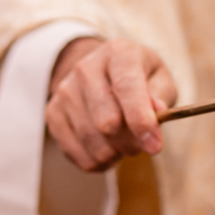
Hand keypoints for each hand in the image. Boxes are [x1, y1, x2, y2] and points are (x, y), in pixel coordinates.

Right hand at [46, 37, 177, 170]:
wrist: (101, 71)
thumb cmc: (139, 78)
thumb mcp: (159, 78)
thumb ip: (162, 96)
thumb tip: (156, 113)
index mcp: (119, 53)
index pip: (127, 87)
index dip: (141, 120)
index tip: (154, 146)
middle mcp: (86, 68)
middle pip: (107, 122)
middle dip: (130, 143)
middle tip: (141, 143)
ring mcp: (65, 90)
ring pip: (91, 141)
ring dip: (114, 154)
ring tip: (123, 144)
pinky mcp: (53, 113)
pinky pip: (75, 153)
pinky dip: (96, 161)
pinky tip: (106, 149)